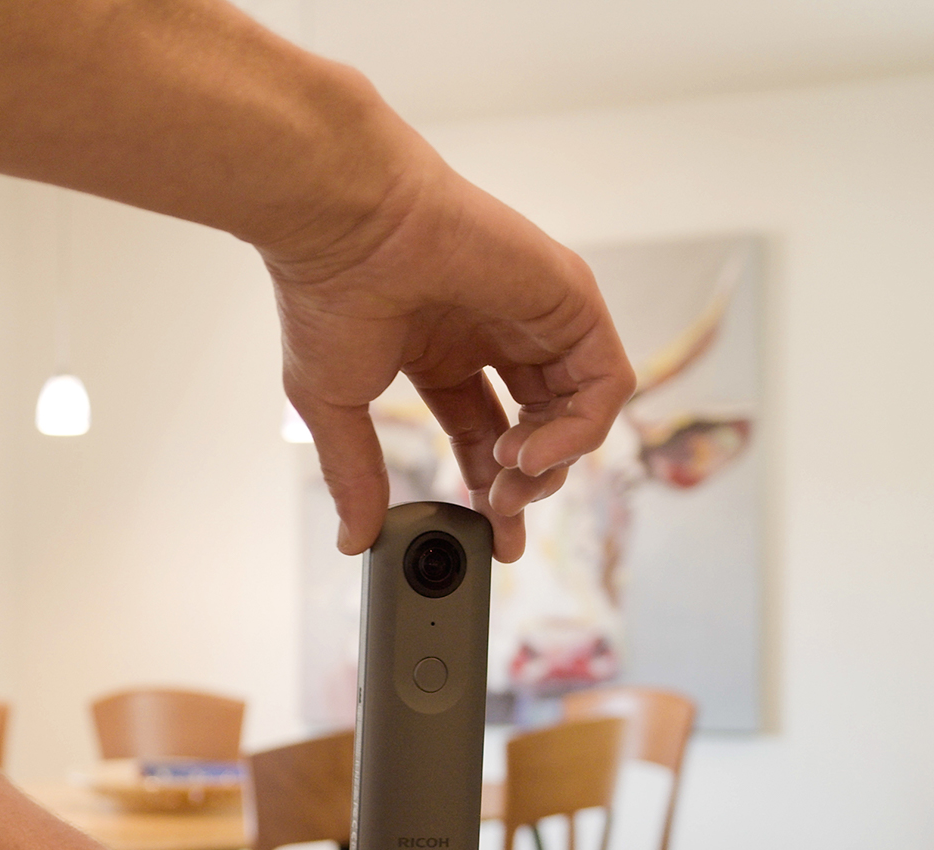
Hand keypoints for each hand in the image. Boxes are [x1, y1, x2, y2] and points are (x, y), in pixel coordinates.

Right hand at [265, 153, 635, 562]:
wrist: (346, 226)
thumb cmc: (327, 296)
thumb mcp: (334, 408)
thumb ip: (355, 476)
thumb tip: (357, 538)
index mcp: (441, 353)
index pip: (485, 435)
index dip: (492, 491)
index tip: (494, 540)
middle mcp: (493, 333)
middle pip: (537, 428)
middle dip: (525, 482)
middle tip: (500, 507)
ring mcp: (536, 316)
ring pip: (580, 409)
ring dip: (554, 461)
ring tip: (512, 476)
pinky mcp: (570, 298)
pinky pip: (605, 382)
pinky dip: (580, 428)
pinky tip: (532, 447)